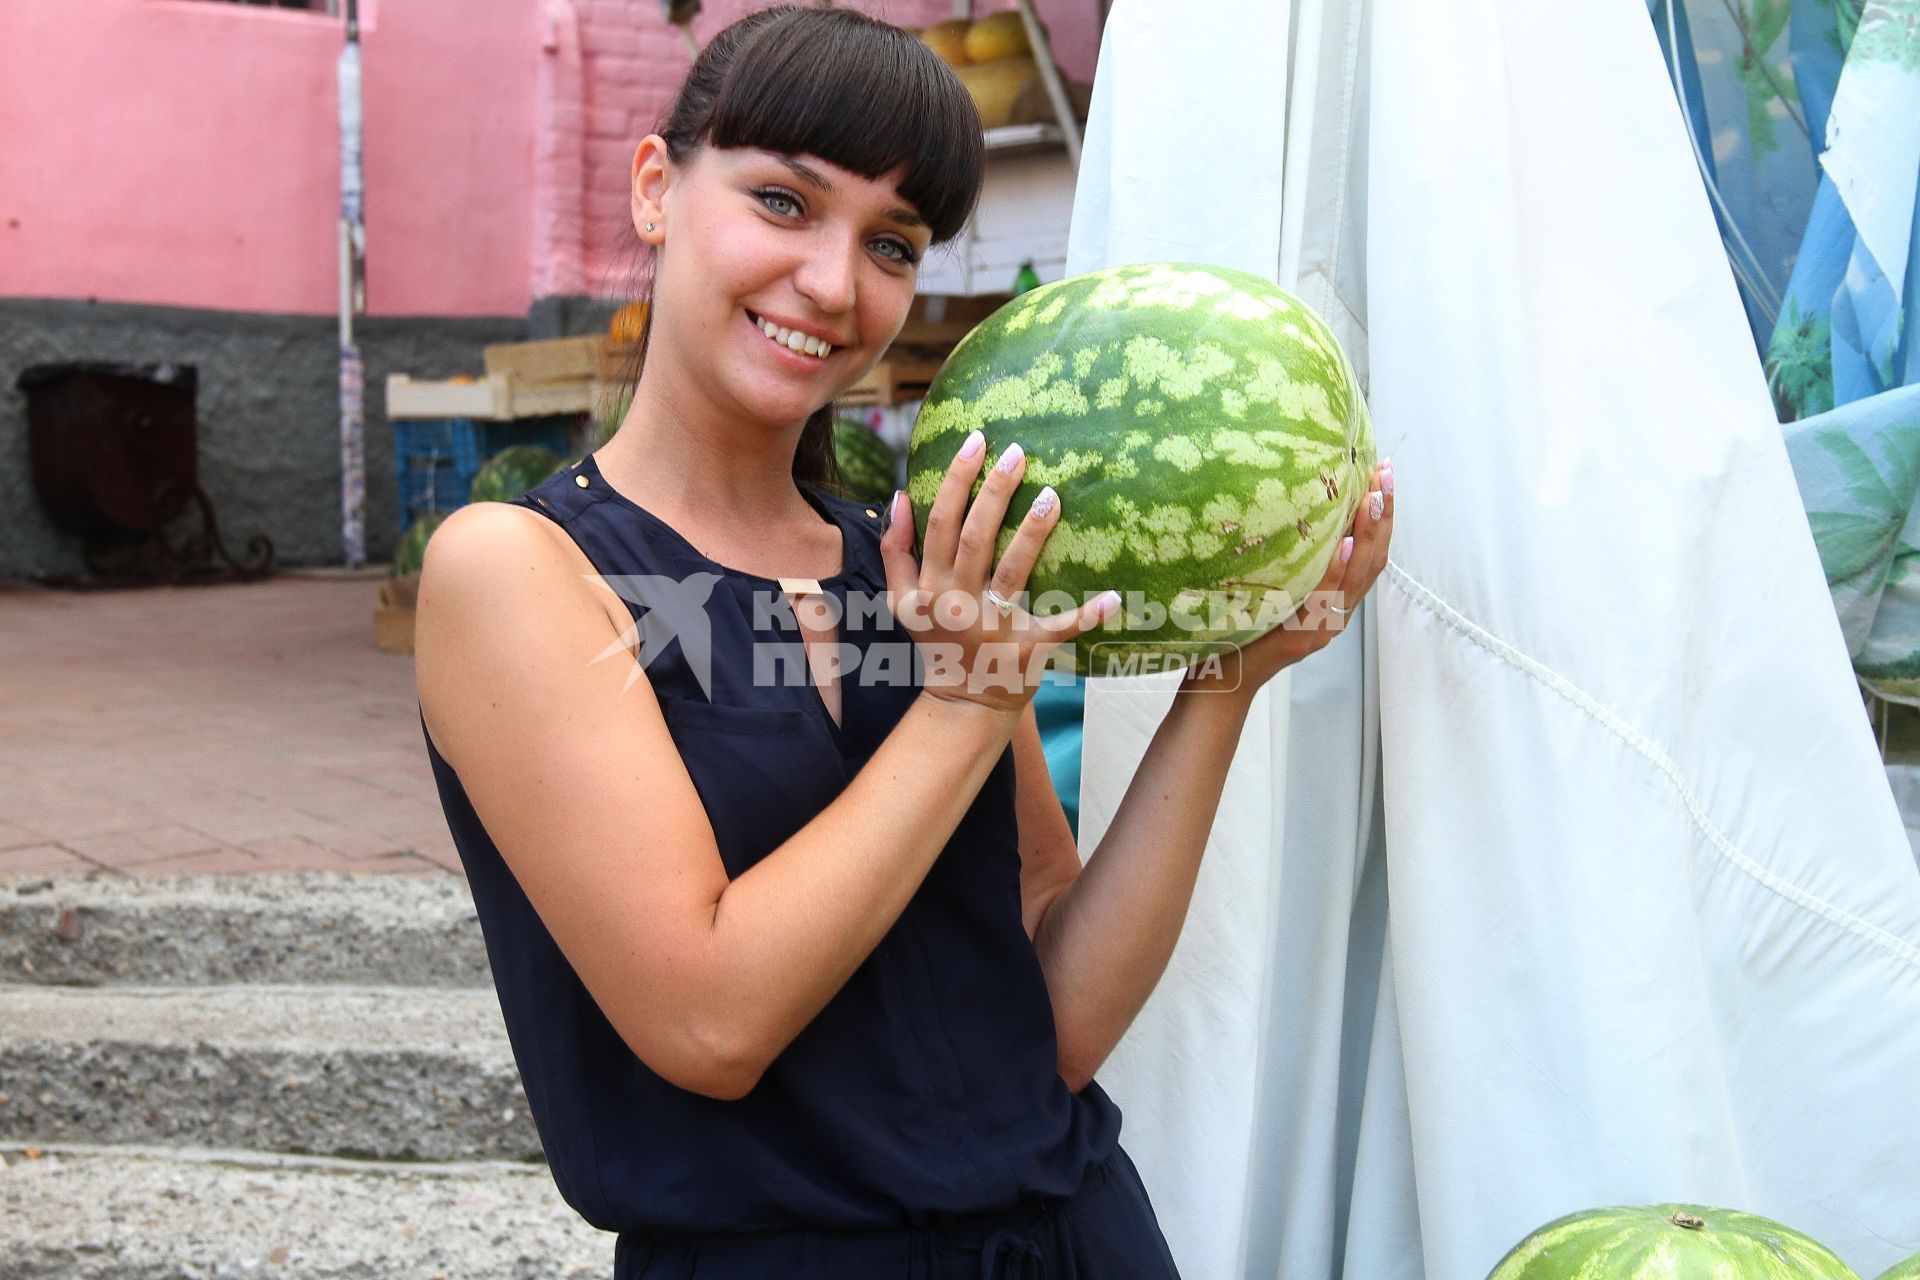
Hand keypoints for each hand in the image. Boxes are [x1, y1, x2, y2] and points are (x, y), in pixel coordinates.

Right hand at [879, 430, 1119, 715]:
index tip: (977, 440)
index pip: (940, 522)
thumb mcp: (901, 600)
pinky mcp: (1027, 650)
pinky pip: (1060, 629)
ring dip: (1033, 532)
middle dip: (994, 491)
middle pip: (975, 537)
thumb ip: (896, 550)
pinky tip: (1116, 596)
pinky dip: (1088, 616)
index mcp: (928, 585)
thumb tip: (899, 495)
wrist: (962, 704)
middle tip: (1017, 452)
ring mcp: (993, 627)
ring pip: (1013, 571)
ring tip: (1052, 495)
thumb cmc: (937, 641)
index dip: (956, 479)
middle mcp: (957, 602)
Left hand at [1180, 458, 1395, 697]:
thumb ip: (1296, 561)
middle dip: (1384, 515)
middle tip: (1388, 474)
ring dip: (1368, 535)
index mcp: (1336, 600)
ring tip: (1374, 497)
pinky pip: (1324, 599)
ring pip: (1357, 577)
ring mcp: (1321, 626)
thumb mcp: (1277, 588)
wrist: (1222, 679)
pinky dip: (1337, 570)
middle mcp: (1337, 614)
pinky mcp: (1301, 637)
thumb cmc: (1245, 628)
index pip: (1372, 553)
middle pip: (1374, 561)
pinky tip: (1344, 543)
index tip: (1386, 474)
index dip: (1384, 516)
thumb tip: (1296, 510)